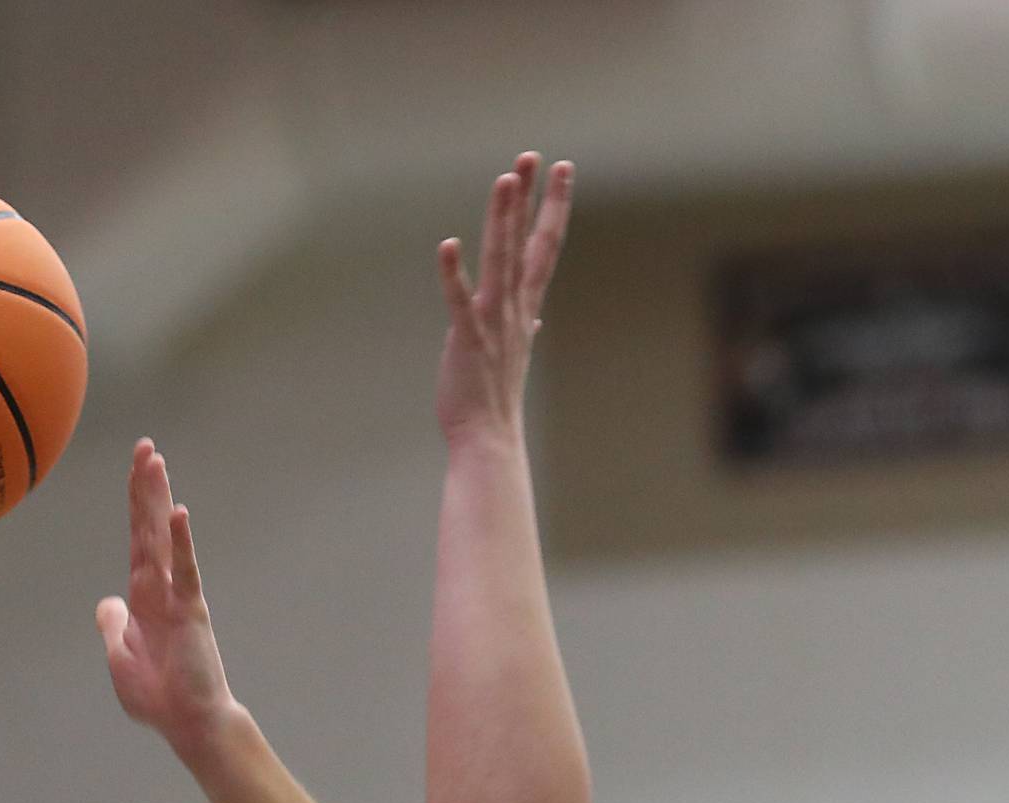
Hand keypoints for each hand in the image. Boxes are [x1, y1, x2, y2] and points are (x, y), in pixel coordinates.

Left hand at [96, 440, 238, 758]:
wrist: (189, 723)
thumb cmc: (159, 698)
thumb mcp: (120, 659)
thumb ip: (114, 627)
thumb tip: (109, 602)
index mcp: (142, 598)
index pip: (136, 540)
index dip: (134, 505)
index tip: (136, 469)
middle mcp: (161, 589)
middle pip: (148, 528)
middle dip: (145, 487)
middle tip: (145, 446)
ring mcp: (177, 596)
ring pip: (164, 539)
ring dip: (158, 500)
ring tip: (156, 462)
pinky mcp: (192, 611)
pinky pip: (184, 570)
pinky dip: (180, 542)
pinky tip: (177, 514)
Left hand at [436, 152, 573, 440]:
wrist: (488, 440)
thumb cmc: (495, 400)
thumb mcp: (513, 354)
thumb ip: (524, 327)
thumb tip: (536, 316)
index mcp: (523, 309)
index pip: (544, 248)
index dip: (553, 206)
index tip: (561, 170)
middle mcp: (514, 310)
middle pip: (526, 244)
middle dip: (530, 199)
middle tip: (532, 156)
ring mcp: (492, 324)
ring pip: (501, 262)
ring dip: (504, 220)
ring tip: (506, 179)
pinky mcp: (467, 341)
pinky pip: (460, 302)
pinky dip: (454, 274)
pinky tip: (448, 244)